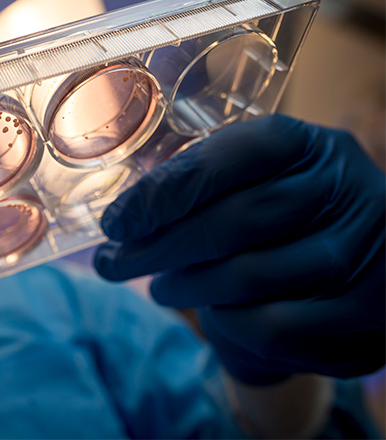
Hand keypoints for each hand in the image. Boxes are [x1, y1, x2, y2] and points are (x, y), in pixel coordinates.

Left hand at [94, 114, 384, 383]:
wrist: (352, 272)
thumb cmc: (279, 222)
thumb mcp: (253, 183)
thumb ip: (201, 185)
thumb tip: (123, 218)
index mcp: (310, 147)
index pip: (230, 156)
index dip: (163, 190)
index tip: (116, 220)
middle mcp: (346, 191)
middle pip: (231, 221)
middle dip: (157, 247)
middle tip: (113, 263)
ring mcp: (363, 256)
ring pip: (245, 277)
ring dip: (185, 287)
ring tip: (160, 286)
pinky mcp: (363, 318)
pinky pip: (271, 327)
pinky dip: (227, 323)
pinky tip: (213, 312)